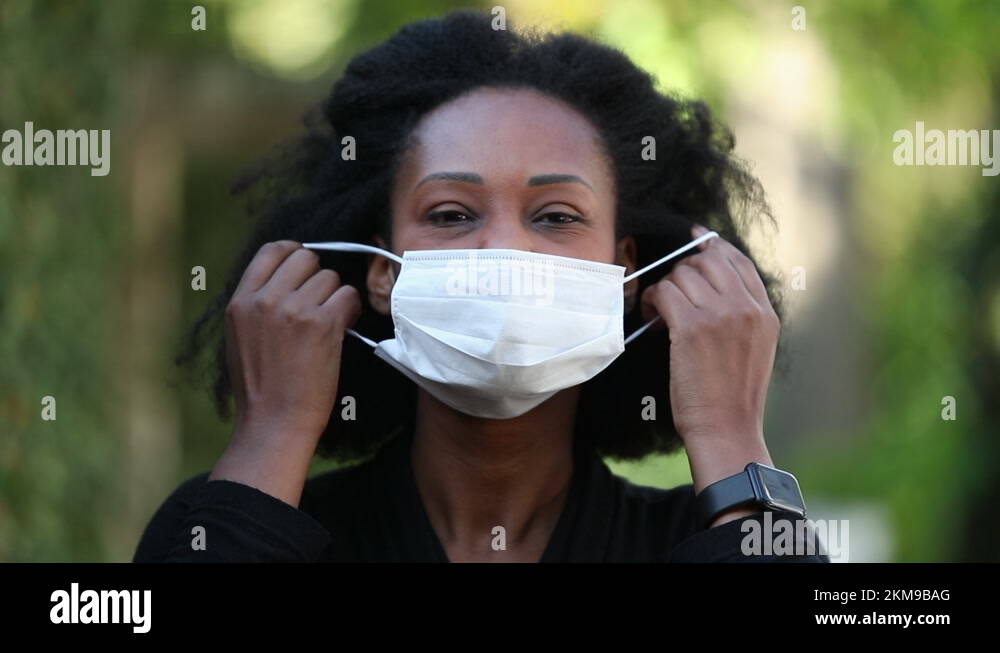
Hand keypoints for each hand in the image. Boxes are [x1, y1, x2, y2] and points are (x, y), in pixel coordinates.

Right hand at [209, 240, 360, 506]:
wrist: (273, 421)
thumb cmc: (260, 387)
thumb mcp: (241, 337)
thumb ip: (257, 304)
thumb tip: (286, 280)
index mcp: (240, 301)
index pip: (272, 250)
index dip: (295, 253)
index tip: (305, 267)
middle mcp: (265, 300)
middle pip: (306, 258)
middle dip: (319, 277)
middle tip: (321, 303)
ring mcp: (294, 309)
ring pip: (331, 278)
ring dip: (336, 297)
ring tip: (330, 323)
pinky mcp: (322, 324)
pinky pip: (349, 296)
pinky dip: (351, 310)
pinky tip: (343, 329)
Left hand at [640, 224, 779, 505]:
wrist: (726, 429)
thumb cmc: (731, 398)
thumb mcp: (754, 350)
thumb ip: (741, 316)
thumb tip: (709, 288)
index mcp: (765, 313)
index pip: (739, 262)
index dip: (713, 247)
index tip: (695, 238)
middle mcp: (747, 308)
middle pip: (707, 262)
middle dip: (683, 273)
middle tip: (671, 297)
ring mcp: (721, 315)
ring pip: (683, 275)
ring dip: (665, 289)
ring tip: (659, 312)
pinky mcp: (693, 328)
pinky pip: (665, 292)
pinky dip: (652, 300)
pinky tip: (651, 317)